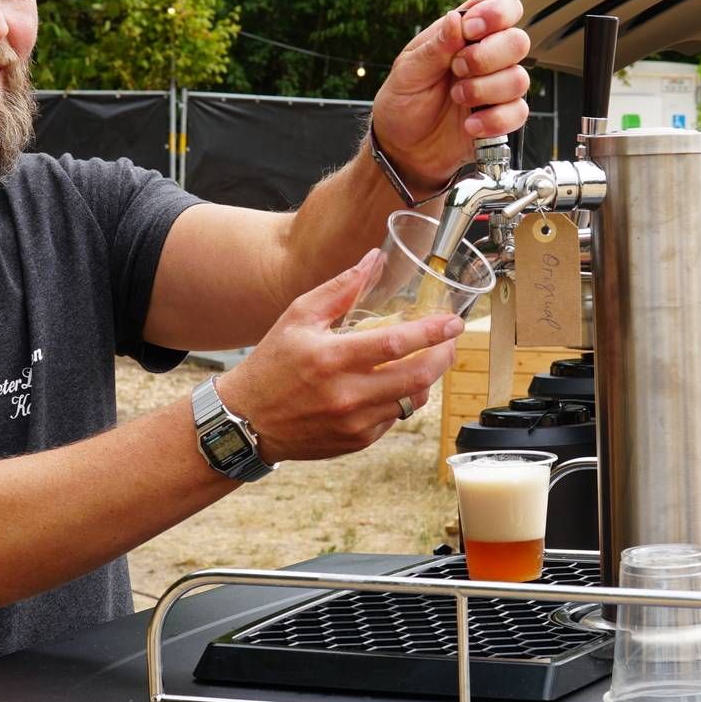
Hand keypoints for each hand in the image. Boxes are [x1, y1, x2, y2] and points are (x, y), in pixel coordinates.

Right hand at [217, 250, 463, 463]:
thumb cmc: (271, 364)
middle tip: (450, 342)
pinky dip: (401, 399)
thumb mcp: (298, 317)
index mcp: (332, 358)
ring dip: (426, 378)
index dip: (433, 331)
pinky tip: (394, 384)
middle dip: (443, 356)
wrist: (247, 420)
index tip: (453, 322)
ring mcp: (354, 423)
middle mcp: (347, 394)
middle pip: (417, 377)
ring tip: (425, 360)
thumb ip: (339, 289)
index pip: (398, 343)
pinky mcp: (357, 441)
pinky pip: (395, 419)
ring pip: (412, 401)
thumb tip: (373, 260)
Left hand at [369, 0, 531, 191]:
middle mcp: (487, 57)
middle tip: (457, 69)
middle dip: (487, 56)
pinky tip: (470, 124)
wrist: (403, 149)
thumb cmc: (403, 103)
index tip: (471, 30)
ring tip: (457, 98)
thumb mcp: (408, 71)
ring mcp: (497, 88)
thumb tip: (456, 19)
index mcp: (464, 35)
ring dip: (485, 90)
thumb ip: (435, 46)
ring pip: (520, 79)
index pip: (501, 8)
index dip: (496, 13)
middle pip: (518, 41)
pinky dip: (493, 120)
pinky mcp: (502, 117)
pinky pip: (518, 113)